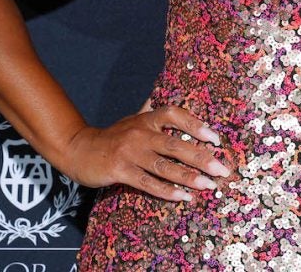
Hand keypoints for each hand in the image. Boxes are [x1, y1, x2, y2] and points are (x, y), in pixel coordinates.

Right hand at [62, 105, 230, 201]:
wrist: (78, 149)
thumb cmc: (113, 137)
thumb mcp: (134, 120)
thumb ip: (155, 114)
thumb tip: (178, 103)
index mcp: (147, 119)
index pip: (175, 115)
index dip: (196, 124)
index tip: (216, 138)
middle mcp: (141, 133)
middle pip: (176, 145)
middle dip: (202, 157)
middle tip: (222, 169)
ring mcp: (130, 152)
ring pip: (164, 166)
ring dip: (189, 177)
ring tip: (208, 185)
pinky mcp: (120, 171)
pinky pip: (147, 183)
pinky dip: (167, 191)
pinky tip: (183, 197)